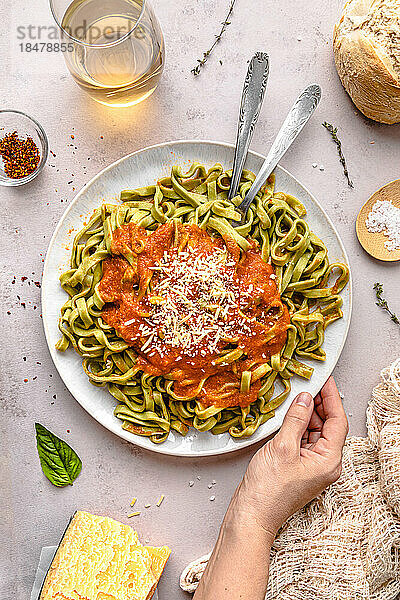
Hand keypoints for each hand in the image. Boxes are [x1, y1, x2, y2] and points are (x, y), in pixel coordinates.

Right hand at [236, 377, 347, 538]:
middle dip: (318, 403)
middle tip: (308, 383)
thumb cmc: (268, 490)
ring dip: (306, 413)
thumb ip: (296, 419)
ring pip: (314, 432)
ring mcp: (311, 466)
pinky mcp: (298, 466)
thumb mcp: (283, 447)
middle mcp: (324, 464)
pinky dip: (297, 425)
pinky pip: (303, 440)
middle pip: (328, 426)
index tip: (325, 380)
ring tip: (295, 396)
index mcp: (329, 461)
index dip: (331, 397)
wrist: (251, 515)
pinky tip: (288, 415)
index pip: (338, 421)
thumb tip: (305, 399)